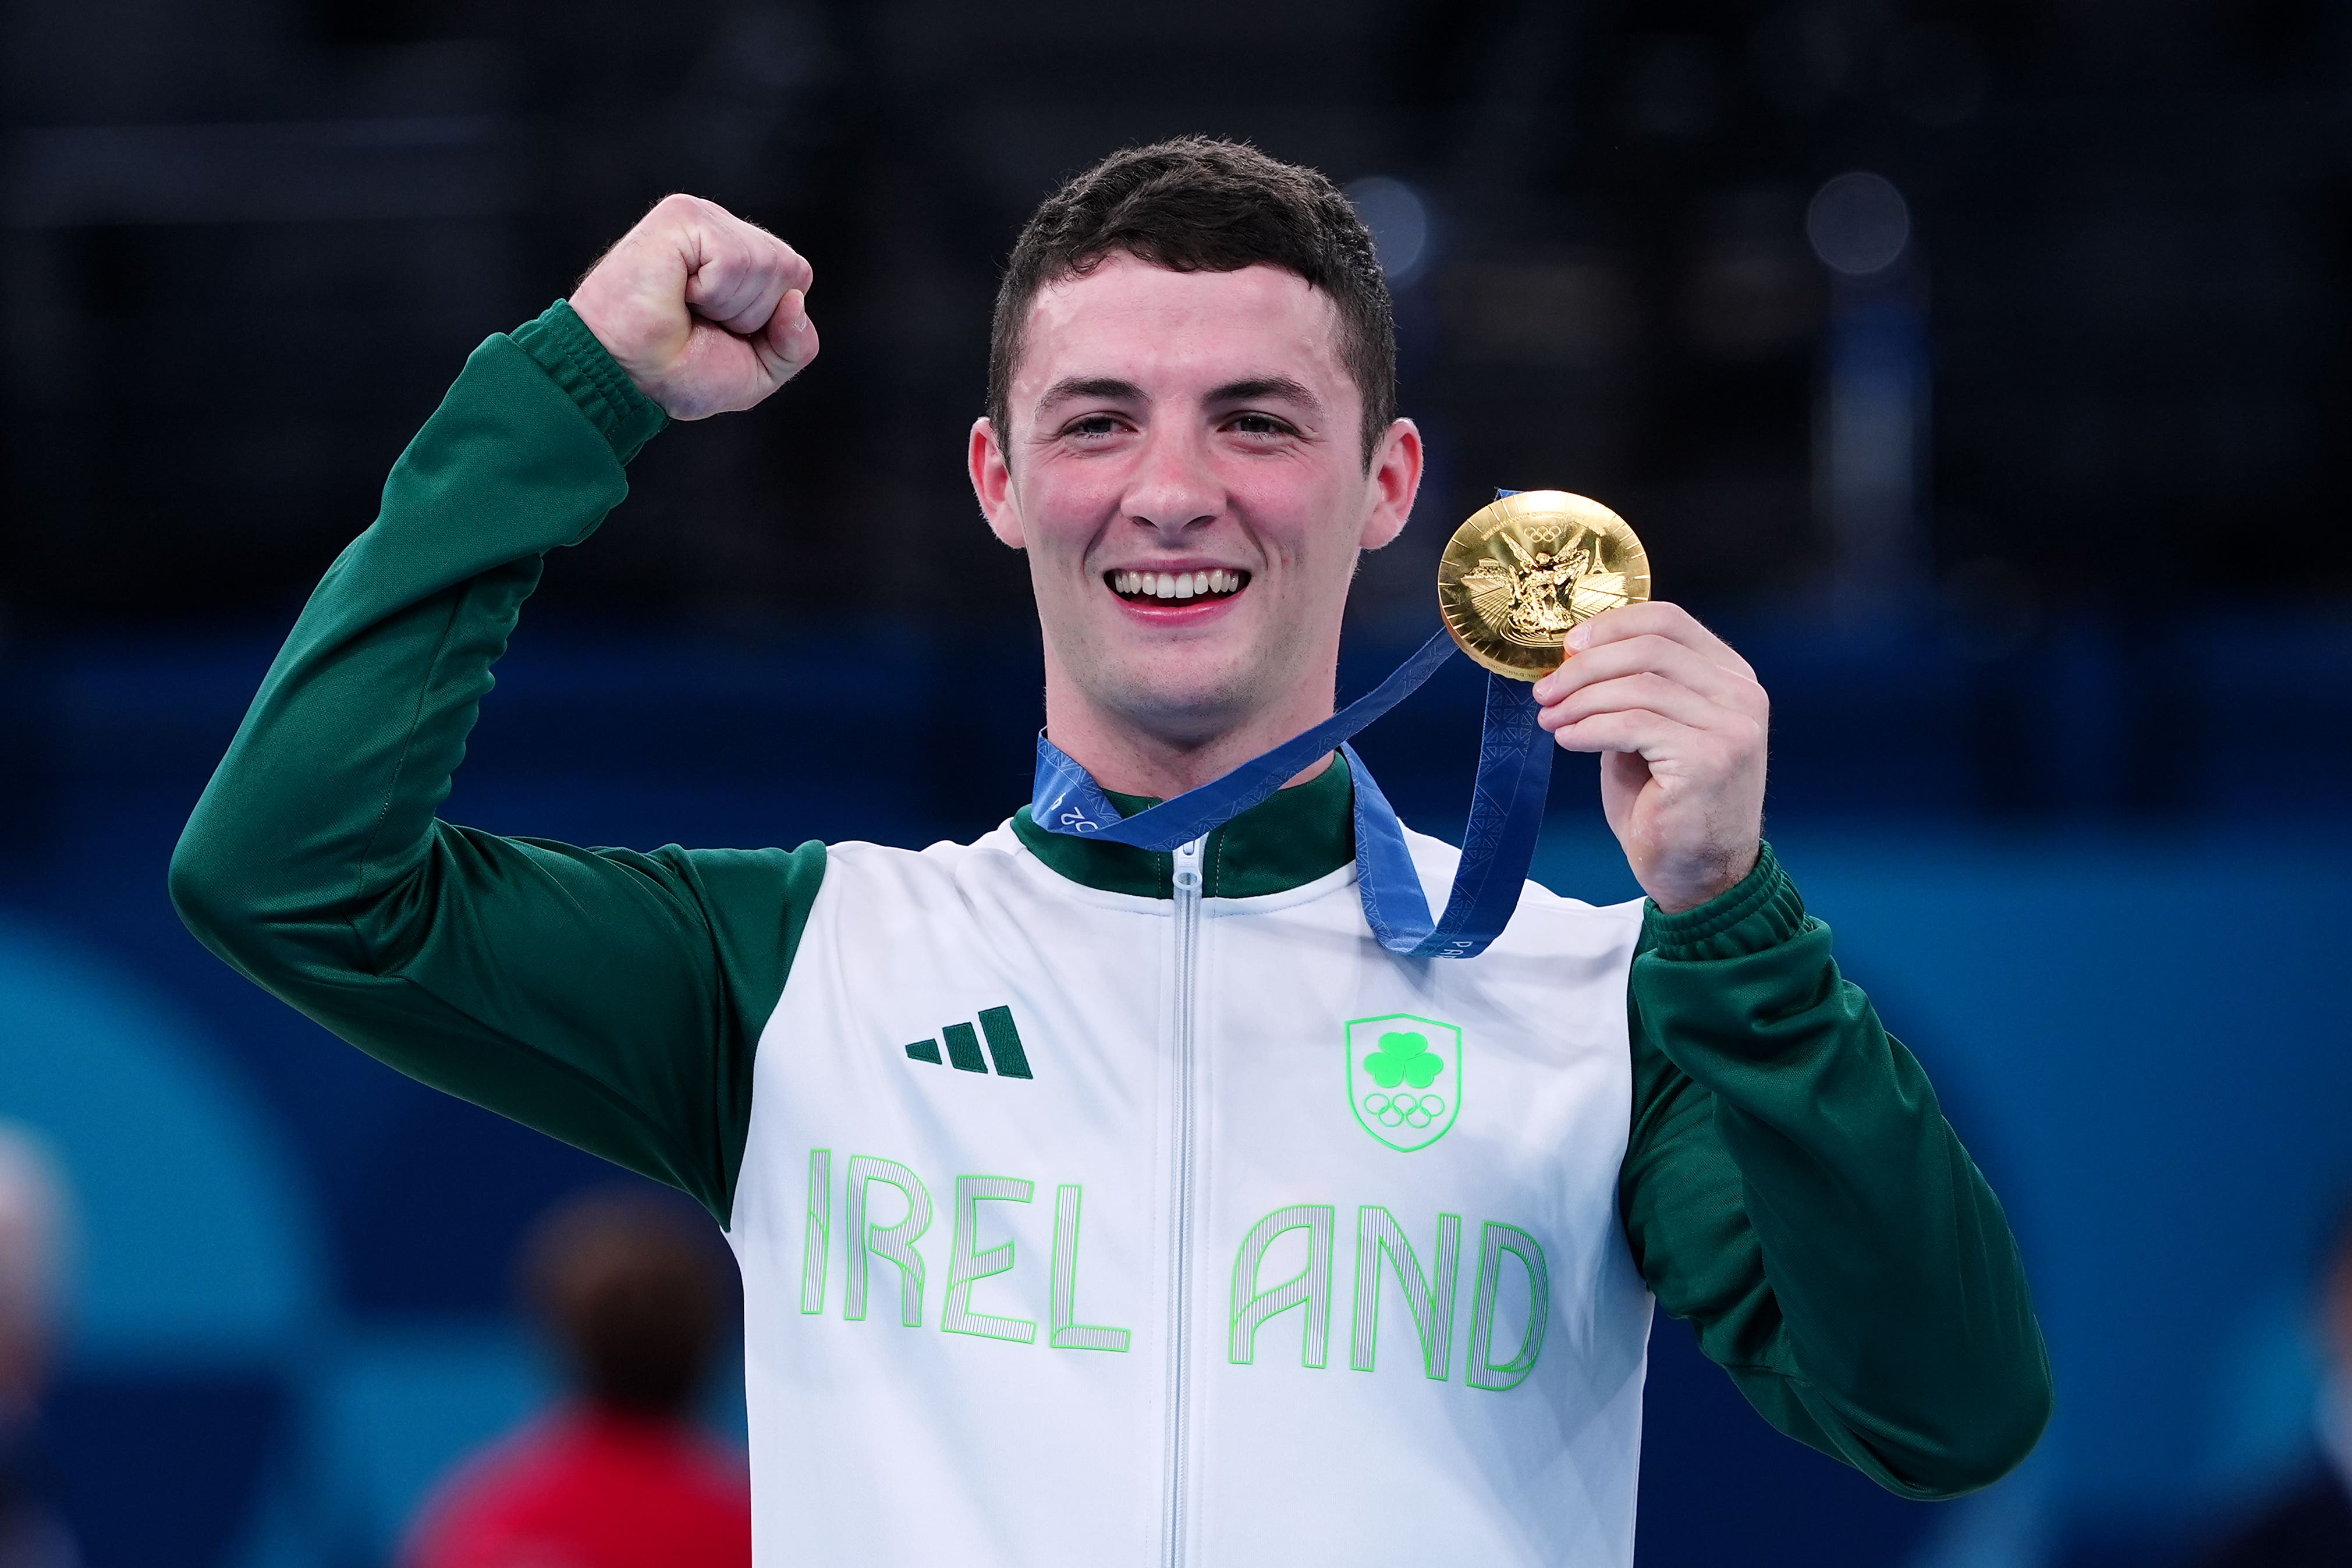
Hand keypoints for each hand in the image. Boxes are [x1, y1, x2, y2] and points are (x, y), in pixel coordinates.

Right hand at [568, 193, 818, 419]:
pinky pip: (734, 261)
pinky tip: (677, 291)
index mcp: (741, 258)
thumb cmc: (677, 372)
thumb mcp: (758, 372)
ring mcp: (702, 218)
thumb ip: (796, 344)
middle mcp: (723, 230)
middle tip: (699, 321)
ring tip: (684, 307)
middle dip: (753, 315)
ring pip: (766, 264)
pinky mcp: (682, 215)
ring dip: (729, 306)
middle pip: (789, 270)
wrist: (624, 377)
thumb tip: (797, 302)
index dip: (769, 320)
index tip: (720, 331)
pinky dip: (712, 293)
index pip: (797, 279)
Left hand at [1532, 603, 1766, 912]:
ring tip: (1550, 719)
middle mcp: (1740, 695)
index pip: (1668, 621)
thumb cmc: (1669, 805)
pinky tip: (1568, 740)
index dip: (1612, 625)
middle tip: (1545, 689)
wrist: (1700, 876)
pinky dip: (1590, 728)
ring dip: (1581, 700)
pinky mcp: (1709, 759)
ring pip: (1638, 685)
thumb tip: (1575, 659)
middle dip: (1585, 666)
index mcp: (1730, 677)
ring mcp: (1731, 726)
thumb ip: (1631, 690)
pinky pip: (1633, 725)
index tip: (1569, 646)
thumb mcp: (1650, 733)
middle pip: (1649, 648)